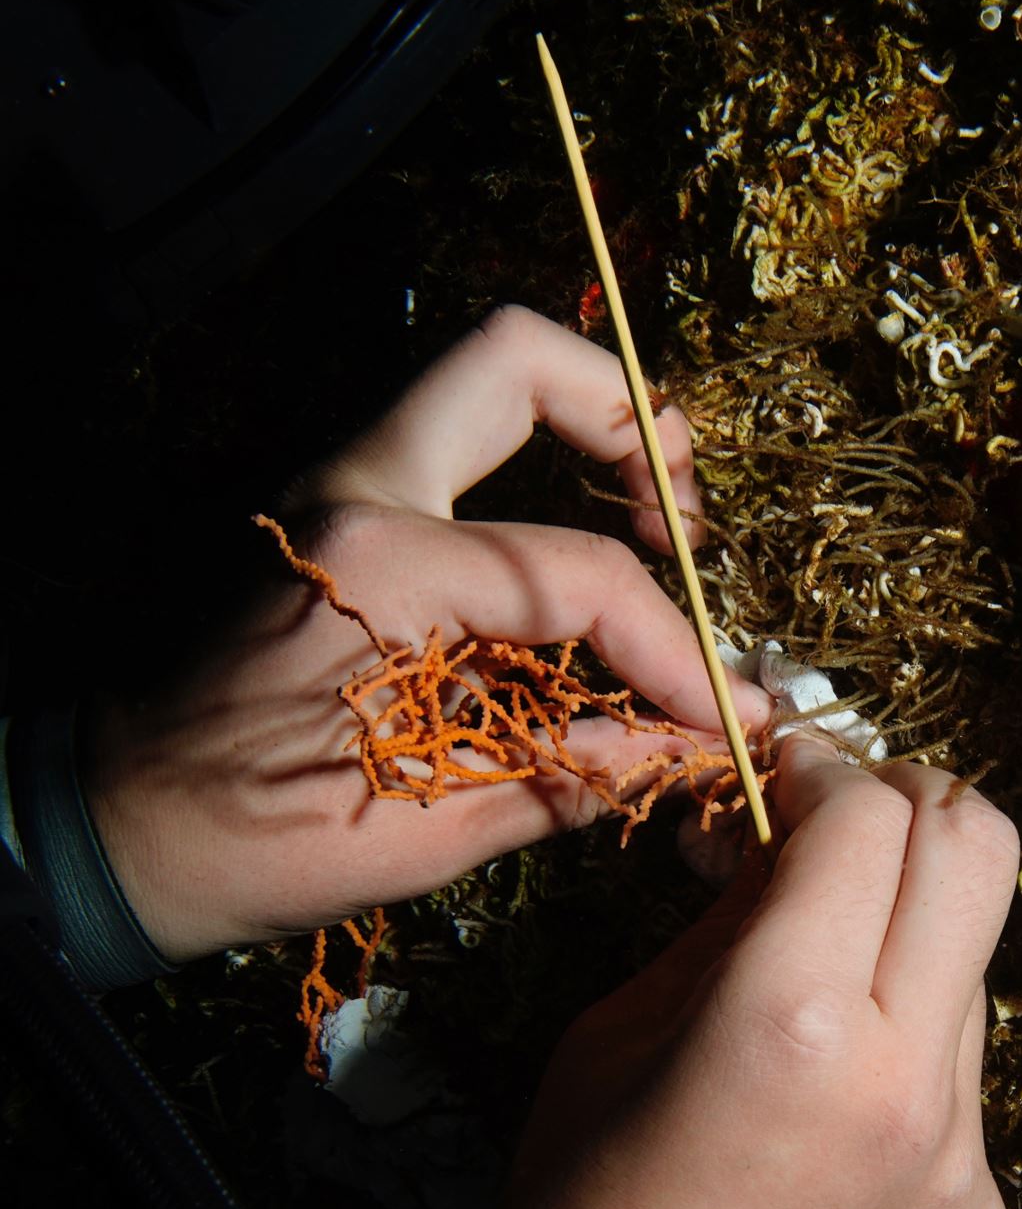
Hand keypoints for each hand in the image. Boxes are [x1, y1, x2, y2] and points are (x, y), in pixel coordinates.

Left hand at [85, 307, 768, 961]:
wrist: (110, 832)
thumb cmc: (242, 843)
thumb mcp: (423, 831)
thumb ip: (569, 773)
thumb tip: (687, 754)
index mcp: (380, 563)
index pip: (577, 575)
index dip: (674, 650)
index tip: (724, 714)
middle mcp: (353, 490)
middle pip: (515, 365)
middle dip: (625, 423)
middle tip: (682, 523)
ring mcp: (332, 493)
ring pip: (477, 397)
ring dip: (576, 448)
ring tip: (644, 548)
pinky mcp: (327, 523)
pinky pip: (450, 470)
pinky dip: (525, 509)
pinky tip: (558, 609)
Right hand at [493, 735, 1019, 1208]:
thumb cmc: (589, 1201)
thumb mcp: (617, 1033)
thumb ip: (722, 924)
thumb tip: (775, 840)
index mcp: (791, 1019)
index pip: (866, 818)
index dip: (824, 765)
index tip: (785, 769)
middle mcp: (903, 1073)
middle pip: (978, 851)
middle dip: (909, 801)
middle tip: (843, 817)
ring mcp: (961, 1150)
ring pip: (970, 965)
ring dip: (904, 933)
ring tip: (822, 976)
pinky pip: (961, 1077)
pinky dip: (906, 1044)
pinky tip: (835, 1098)